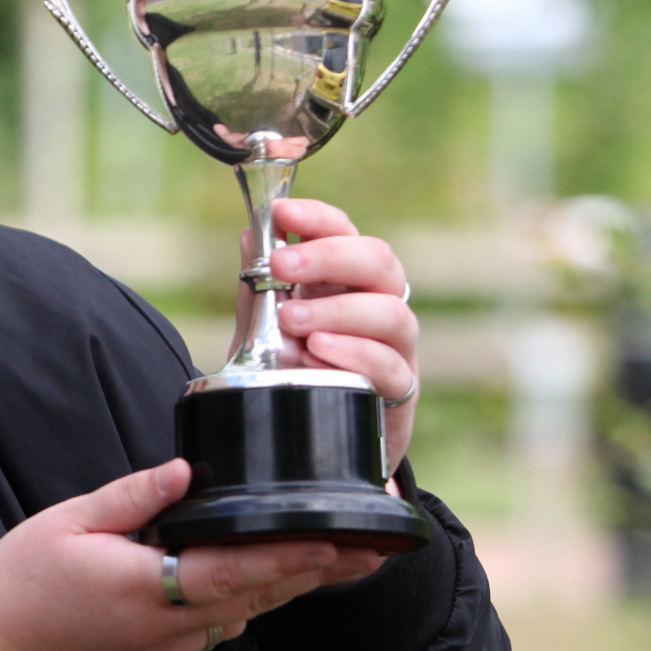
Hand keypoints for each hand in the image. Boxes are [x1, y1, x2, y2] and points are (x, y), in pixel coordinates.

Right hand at [0, 459, 382, 650]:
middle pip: (257, 598)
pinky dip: (245, 602)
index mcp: (143, 590)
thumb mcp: (66, 523)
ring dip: (288, 586)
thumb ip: (132, 496)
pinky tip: (270, 580)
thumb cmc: (18, 583)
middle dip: (316, 570)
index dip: (292, 554)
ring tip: (339, 559)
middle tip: (374, 549)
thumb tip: (186, 470)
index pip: (236, 571)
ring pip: (241, 616)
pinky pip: (212, 630)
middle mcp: (165, 631)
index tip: (340, 538)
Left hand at [236, 197, 419, 470]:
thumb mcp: (266, 329)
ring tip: (292, 319)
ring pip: (393, 313)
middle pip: (380, 261)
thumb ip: (259, 287)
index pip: (346, 232)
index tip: (282, 212)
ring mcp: (395, 347)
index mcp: (346, 281)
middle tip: (280, 266)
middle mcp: (379, 304)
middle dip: (329, 257)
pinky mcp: (400, 390)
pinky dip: (354, 356)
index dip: (318, 218)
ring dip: (338, 311)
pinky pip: (392, 367)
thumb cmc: (296, 372)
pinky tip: (317, 354)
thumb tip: (251, 234)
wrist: (313, 437)